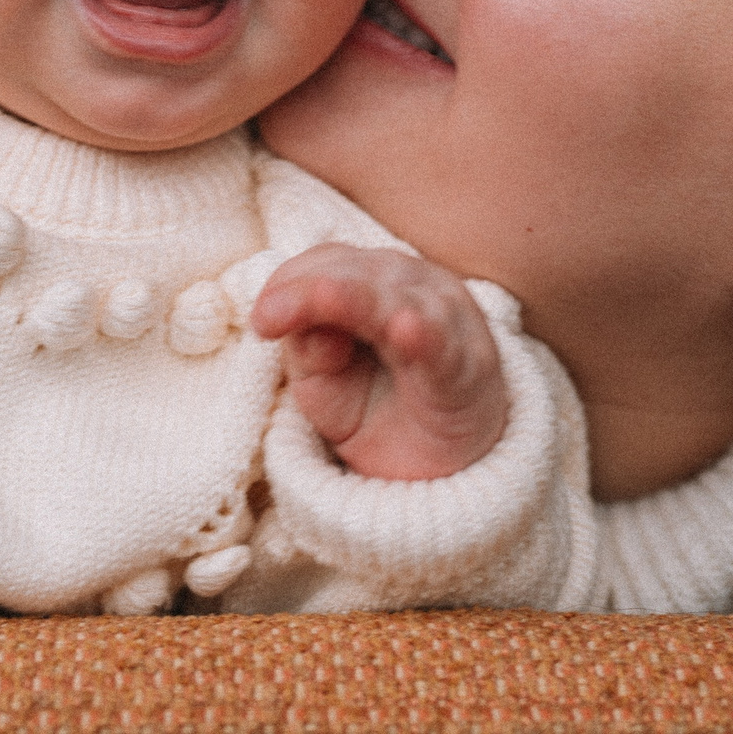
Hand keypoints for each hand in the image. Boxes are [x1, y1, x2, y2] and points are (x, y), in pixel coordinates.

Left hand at [250, 244, 510, 480]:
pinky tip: (405, 328)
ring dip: (359, 299)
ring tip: (326, 299)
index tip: (261, 324)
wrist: (437, 470)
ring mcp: (446, 320)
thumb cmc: (376, 407)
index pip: (326, 263)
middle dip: (311, 290)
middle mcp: (411, 286)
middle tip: (271, 318)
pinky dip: (425, 336)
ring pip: (398, 300)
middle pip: (357, 273)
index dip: (288, 285)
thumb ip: (306, 351)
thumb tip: (298, 325)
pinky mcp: (471, 365)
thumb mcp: (322, 385)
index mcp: (370, 281)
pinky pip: (444, 346)